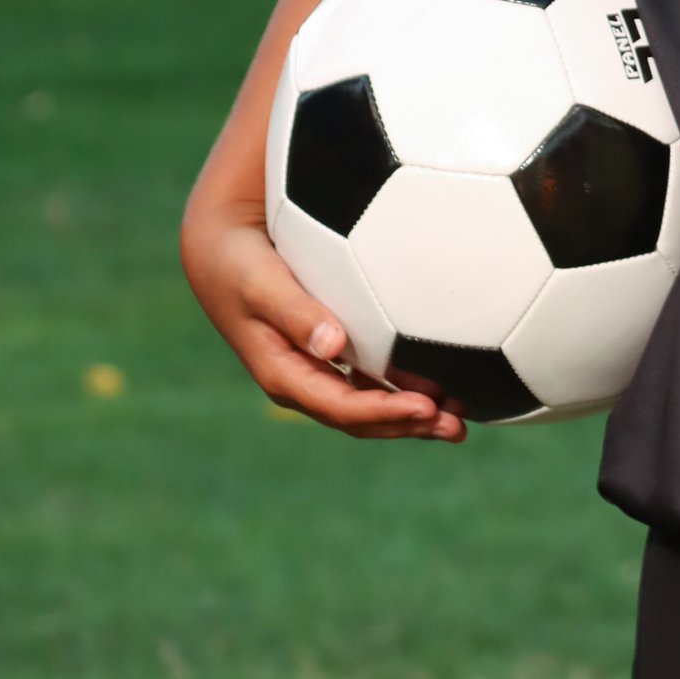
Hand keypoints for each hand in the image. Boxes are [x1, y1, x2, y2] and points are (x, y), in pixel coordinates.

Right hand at [179, 204, 466, 441]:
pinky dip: (402, 387)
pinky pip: (369, 381)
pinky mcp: (327, 356)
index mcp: (285, 375)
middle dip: (408, 426)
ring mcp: (315, 372)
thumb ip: (296, 313)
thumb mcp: (262, 285)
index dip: (386, 413)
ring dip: (411, 415)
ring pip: (368, 405)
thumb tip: (333, 345)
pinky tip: (437, 384)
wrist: (220, 251)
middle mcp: (303, 381)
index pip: (342, 407)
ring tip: (459, 417)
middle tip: (457, 427)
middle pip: (361, 418)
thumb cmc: (241, 264)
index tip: (428, 408)